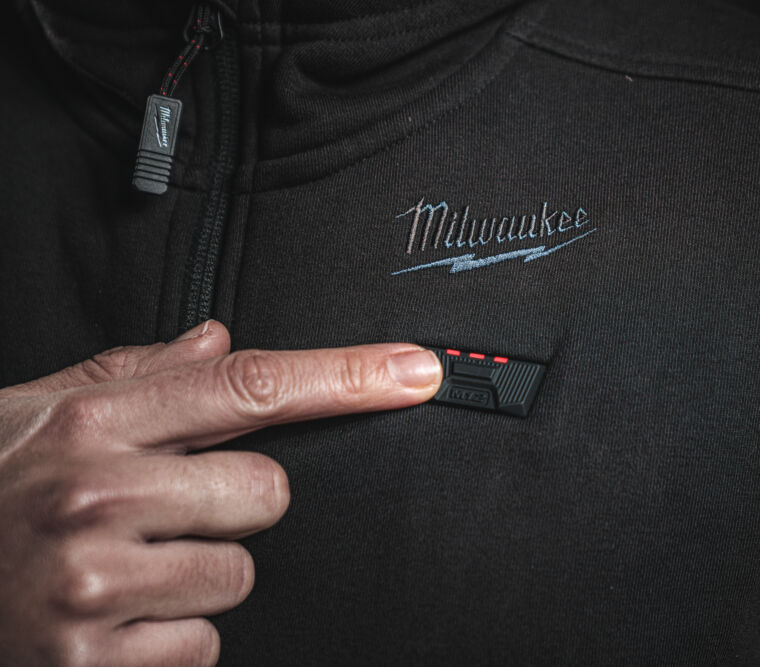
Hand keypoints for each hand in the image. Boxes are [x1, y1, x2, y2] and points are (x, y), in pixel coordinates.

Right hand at [0, 321, 441, 665]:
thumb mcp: (37, 415)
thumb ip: (133, 374)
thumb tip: (216, 339)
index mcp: (93, 425)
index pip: (249, 386)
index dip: (345, 377)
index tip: (411, 370)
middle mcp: (96, 497)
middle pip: (269, 492)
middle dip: (235, 507)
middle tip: (165, 515)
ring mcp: (93, 585)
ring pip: (240, 576)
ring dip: (197, 580)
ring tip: (124, 572)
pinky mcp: (91, 663)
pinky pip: (203, 649)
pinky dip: (170, 642)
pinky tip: (112, 624)